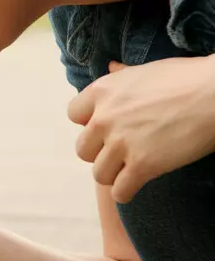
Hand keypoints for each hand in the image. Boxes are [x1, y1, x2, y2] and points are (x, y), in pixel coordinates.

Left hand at [68, 56, 214, 202]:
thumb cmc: (187, 78)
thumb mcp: (146, 70)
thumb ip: (122, 76)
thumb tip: (111, 68)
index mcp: (102, 91)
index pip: (74, 115)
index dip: (90, 123)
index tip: (107, 127)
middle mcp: (104, 118)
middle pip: (83, 149)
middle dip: (100, 153)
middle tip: (121, 152)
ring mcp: (121, 143)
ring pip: (99, 174)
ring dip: (114, 174)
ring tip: (130, 170)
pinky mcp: (142, 165)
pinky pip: (119, 192)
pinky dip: (126, 192)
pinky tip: (135, 186)